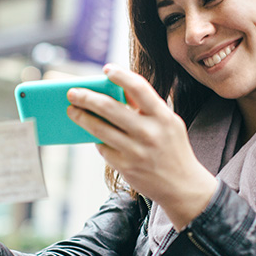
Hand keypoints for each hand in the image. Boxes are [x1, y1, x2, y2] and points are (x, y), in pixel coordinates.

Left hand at [66, 65, 217, 227]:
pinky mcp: (126, 167)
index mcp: (163, 117)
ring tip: (72, 110)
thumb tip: (118, 88)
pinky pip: (103, 148)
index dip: (121, 75)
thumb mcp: (168, 123)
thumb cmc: (172, 148)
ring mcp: (136, 152)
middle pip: (110, 108)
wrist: (183, 186)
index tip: (106, 69)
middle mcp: (149, 133)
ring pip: (100, 129)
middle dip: (87, 98)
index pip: (139, 88)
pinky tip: (92, 133)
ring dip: (82, 117)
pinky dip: (96, 139)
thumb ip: (146, 107)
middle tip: (72, 93)